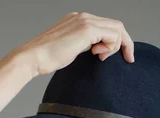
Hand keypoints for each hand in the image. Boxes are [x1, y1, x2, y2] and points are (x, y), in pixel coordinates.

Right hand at [11, 12, 134, 76]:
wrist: (33, 58)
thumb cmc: (46, 58)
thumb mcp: (69, 48)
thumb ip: (83, 45)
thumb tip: (96, 50)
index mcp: (77, 20)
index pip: (105, 25)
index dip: (115, 41)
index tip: (116, 56)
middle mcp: (82, 16)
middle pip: (115, 25)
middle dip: (124, 43)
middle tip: (126, 59)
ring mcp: (85, 21)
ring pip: (117, 28)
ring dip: (116, 46)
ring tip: (100, 57)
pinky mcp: (87, 29)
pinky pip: (113, 35)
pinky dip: (111, 47)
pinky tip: (97, 54)